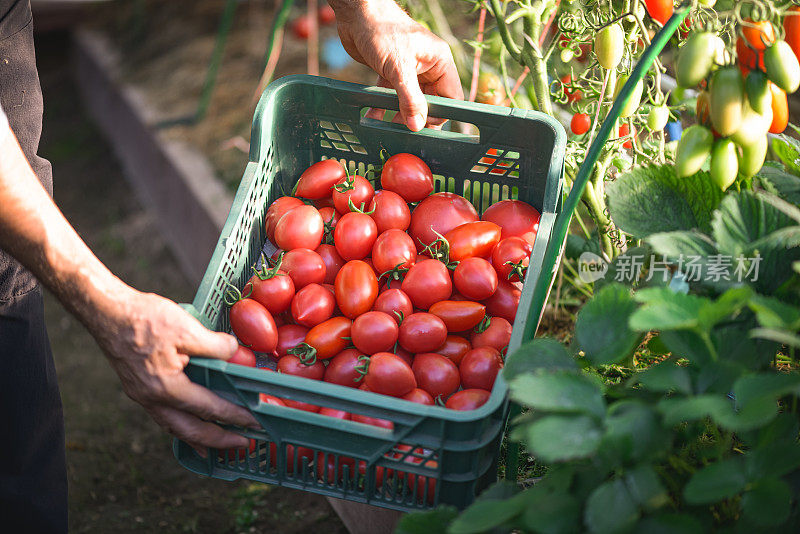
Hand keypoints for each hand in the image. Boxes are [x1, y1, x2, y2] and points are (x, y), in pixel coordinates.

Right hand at [90, 288, 257, 455]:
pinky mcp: (138, 388)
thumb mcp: (187, 328)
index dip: (235, 417)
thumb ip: (215, 346)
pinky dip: (181, 424)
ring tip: (215, 447)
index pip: (209, 408)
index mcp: (167, 387)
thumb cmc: (144, 318)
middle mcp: (152, 399)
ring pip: (174, 427)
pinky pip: (164, 415)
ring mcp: (142, 396)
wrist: (106, 311)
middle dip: (218, 440)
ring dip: (197, 438)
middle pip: (190, 430)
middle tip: (242, 444)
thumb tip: (235, 354)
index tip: (256, 424)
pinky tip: (189, 423)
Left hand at [331, 0, 462, 130]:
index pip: (450, 95)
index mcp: (439, 61)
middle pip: (430, 100)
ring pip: (410, 100)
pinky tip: (373, 116)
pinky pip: (392, 94)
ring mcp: (409, 69)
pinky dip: (383, 105)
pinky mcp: (391, 71)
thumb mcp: (399, 68)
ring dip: (399, 114)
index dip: (440, 113)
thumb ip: (410, 99)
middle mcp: (427, 66)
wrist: (356, 14)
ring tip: (389, 126)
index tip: (425, 127)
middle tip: (406, 131)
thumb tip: (417, 125)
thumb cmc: (382, 31)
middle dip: (418, 117)